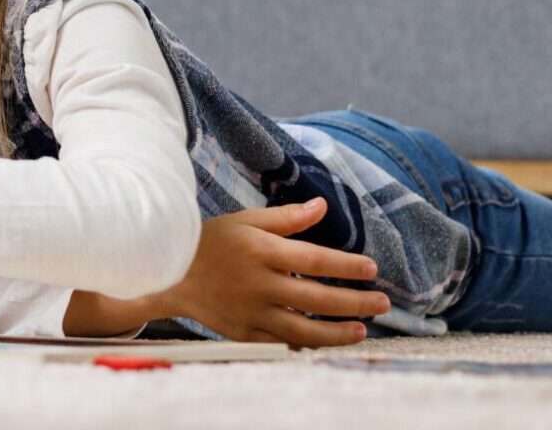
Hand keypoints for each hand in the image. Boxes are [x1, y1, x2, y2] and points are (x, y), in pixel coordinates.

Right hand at [153, 197, 391, 347]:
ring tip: (362, 331)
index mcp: (262, 251)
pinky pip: (281, 343)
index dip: (347, 266)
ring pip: (304, 329)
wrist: (168, 273)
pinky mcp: (243, 332)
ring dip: (337, 332)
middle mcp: (260, 284)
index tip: (372, 269)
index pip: (315, 260)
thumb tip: (322, 206)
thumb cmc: (210, 241)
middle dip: (355, 302)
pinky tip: (325, 342)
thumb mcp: (245, 221)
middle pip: (318, 298)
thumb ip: (286, 217)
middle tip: (383, 303)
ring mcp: (251, 312)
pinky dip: (306, 344)